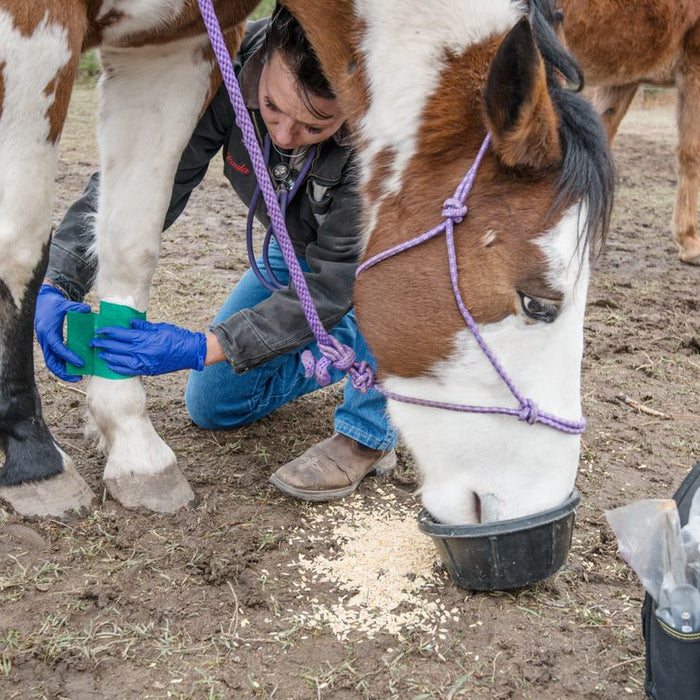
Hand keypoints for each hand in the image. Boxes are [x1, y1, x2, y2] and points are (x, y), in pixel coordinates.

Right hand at [34, 283, 90, 381]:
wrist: (42, 301)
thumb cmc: (54, 304)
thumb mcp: (65, 304)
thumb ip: (76, 307)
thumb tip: (88, 309)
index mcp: (48, 332)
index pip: (58, 348)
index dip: (69, 357)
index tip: (81, 363)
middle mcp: (44, 340)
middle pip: (51, 362)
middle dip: (63, 372)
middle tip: (79, 377)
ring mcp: (45, 343)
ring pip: (51, 363)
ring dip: (62, 372)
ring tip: (78, 377)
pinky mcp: (48, 344)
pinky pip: (53, 358)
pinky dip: (62, 365)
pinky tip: (73, 368)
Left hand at [90, 319, 206, 376]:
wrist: (191, 352)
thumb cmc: (177, 336)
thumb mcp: (160, 327)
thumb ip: (143, 326)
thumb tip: (129, 324)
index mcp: (146, 338)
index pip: (122, 334)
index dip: (109, 332)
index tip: (99, 330)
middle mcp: (144, 351)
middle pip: (118, 348)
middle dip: (104, 344)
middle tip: (94, 342)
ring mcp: (146, 362)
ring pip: (121, 360)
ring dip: (108, 357)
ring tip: (100, 354)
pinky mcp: (149, 370)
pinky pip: (129, 370)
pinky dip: (118, 368)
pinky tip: (111, 365)